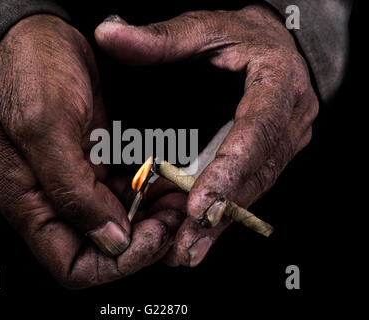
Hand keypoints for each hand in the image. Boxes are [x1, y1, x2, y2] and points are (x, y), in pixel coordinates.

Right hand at [0, 14, 183, 287]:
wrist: (37, 37)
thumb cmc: (29, 72)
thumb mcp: (45, 126)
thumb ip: (71, 190)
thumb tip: (108, 239)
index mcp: (30, 203)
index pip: (73, 266)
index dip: (116, 263)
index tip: (149, 237)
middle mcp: (53, 201)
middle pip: (102, 251)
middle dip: (143, 241)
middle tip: (172, 215)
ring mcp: (77, 184)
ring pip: (120, 226)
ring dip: (152, 219)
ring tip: (177, 197)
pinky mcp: (95, 166)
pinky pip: (127, 197)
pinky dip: (150, 195)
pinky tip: (167, 182)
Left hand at [95, 5, 318, 265]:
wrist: (280, 47)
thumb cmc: (245, 37)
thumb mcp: (207, 29)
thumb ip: (161, 38)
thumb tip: (109, 33)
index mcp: (278, 87)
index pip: (257, 133)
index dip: (228, 171)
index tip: (199, 204)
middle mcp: (288, 123)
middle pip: (255, 175)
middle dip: (219, 214)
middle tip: (184, 245)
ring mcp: (283, 144)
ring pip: (252, 191)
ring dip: (218, 223)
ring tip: (185, 251)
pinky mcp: (270, 157)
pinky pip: (247, 190)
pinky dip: (221, 215)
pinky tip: (197, 236)